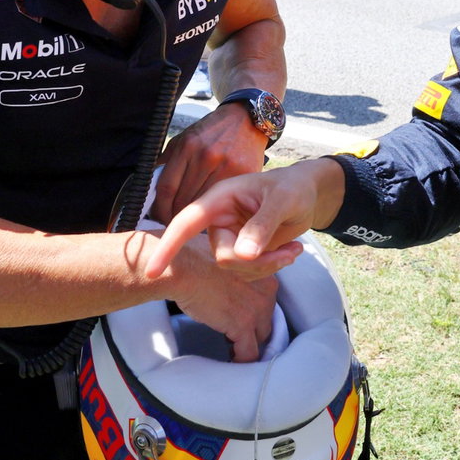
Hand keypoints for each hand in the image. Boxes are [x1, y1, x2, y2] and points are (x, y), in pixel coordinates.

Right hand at [146, 160, 333, 279]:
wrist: (307, 193)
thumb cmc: (293, 188)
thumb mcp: (282, 202)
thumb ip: (262, 226)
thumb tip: (243, 255)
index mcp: (219, 199)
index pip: (186, 223)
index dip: (169, 247)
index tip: (152, 272)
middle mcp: (219, 219)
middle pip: (222, 256)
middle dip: (253, 262)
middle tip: (288, 254)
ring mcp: (230, 236)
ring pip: (236, 267)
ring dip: (266, 266)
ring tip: (293, 251)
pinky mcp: (242, 250)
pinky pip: (248, 270)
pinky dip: (270, 266)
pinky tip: (290, 252)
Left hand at [150, 102, 267, 223]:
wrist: (245, 119)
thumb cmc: (211, 132)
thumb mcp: (184, 138)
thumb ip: (167, 161)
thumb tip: (151, 190)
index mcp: (187, 146)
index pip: (166, 187)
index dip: (159, 208)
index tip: (157, 217)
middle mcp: (206, 156)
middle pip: (183, 200)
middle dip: (174, 215)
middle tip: (172, 223)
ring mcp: (226, 166)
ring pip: (203, 204)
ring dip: (194, 217)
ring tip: (191, 220)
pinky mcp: (243, 174)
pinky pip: (224, 200)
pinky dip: (216, 209)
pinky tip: (212, 211)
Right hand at [163, 235, 281, 363]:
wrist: (185, 268)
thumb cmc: (196, 260)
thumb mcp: (229, 259)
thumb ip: (239, 273)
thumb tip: (230, 286)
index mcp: (265, 272)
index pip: (267, 300)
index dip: (254, 311)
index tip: (244, 318)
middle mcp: (267, 291)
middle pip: (266, 320)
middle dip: (253, 329)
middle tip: (236, 334)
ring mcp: (257, 310)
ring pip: (260, 338)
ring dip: (248, 344)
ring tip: (234, 349)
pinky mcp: (243, 326)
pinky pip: (249, 354)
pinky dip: (241, 360)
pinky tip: (232, 361)